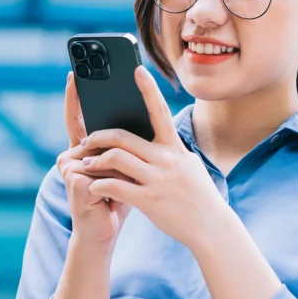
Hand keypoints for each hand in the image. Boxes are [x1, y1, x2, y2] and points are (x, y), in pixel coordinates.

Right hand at [56, 72, 132, 245]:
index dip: (75, 97)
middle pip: (93, 132)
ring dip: (123, 160)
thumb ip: (127, 146)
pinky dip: (119, 175)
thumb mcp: (127, 168)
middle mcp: (72, 155)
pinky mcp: (75, 181)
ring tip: (135, 174)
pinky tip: (123, 185)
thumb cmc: (120, 199)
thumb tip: (140, 119)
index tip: (74, 73)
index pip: (78, 118)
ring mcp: (70, 167)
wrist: (103, 232)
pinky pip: (102, 167)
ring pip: (102, 150)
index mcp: (84, 149)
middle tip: (101, 94)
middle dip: (104, 122)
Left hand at [81, 66, 228, 248]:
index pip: (160, 111)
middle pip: (123, 137)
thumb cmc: (199, 197)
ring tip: (85, 165)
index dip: (148, 89)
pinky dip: (99, 184)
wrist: (212, 228)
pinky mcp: (149, 200)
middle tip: (85, 141)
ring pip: (115, 159)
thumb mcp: (189, 166)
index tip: (137, 71)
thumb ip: (172, 151)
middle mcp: (167, 159)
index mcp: (175, 148)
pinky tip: (93, 187)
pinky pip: (116, 187)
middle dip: (98, 136)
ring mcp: (158, 180)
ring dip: (94, 161)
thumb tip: (160, 136)